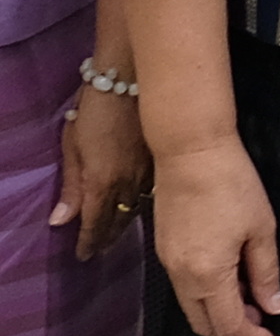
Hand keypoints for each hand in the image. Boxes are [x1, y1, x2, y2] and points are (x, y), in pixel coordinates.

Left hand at [53, 81, 148, 259]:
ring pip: (138, 208)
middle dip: (108, 237)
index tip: (83, 256)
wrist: (132, 79)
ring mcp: (149, 172)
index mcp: (103, 182)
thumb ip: (70, 186)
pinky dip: (142, 204)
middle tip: (101, 250)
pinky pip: (151, 192)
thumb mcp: (73, 146)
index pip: (95, 223)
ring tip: (118, 233)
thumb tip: (61, 221)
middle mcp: (129, 183)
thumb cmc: (95, 110)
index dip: (89, 242)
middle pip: (119, 219)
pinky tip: (139, 206)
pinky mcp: (161, 160)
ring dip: (126, 223)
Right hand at [148, 133, 279, 335]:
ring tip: (252, 300)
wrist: (191, 152)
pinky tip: (230, 281)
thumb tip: (275, 309)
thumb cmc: (233, 185)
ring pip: (191, 306)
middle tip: (262, 322)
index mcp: (207, 274)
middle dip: (233, 330)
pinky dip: (206, 294)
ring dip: (219, 312)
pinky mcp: (163, 249)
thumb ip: (266, 274)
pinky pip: (183, 287)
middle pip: (203, 322)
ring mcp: (167, 263)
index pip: (227, 324)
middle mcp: (180, 276)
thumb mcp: (261, 230)